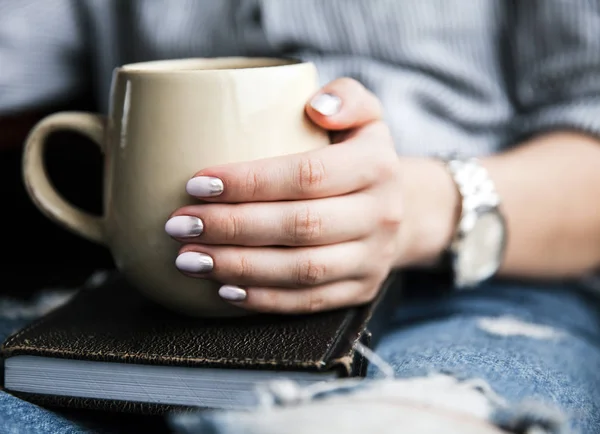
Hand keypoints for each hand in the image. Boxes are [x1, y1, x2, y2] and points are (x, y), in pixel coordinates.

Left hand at [165, 78, 402, 313]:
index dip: (250, 182)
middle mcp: (381, 215)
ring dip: (239, 267)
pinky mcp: (360, 290)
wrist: (401, 210)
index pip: (307, 175)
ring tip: (190, 259)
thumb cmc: (359, 157)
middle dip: (233, 227)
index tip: (197, 182)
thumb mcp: (365, 115)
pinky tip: (224, 289)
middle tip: (180, 225)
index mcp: (377, 165)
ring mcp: (372, 258)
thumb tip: (316, 106)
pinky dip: (263, 299)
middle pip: (301, 226)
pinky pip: (309, 301)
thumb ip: (345, 97)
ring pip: (302, 270)